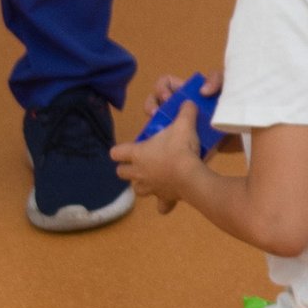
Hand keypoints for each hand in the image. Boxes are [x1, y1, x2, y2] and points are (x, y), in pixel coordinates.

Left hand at [115, 85, 206, 212]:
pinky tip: (168, 199)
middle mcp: (139, 172)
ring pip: (137, 189)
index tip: (126, 148)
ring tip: (152, 179)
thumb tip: (188, 101)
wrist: (191, 176)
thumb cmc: (181, 148)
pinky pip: (161, 206)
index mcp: (137, 153)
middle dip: (128, 169)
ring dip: (142, 184)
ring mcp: (150, 187)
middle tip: (141, 162)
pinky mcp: (164, 198)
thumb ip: (185, 111)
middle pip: (122, 173)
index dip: (119, 151)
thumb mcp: (184, 124)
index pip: (116, 153)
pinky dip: (163, 203)